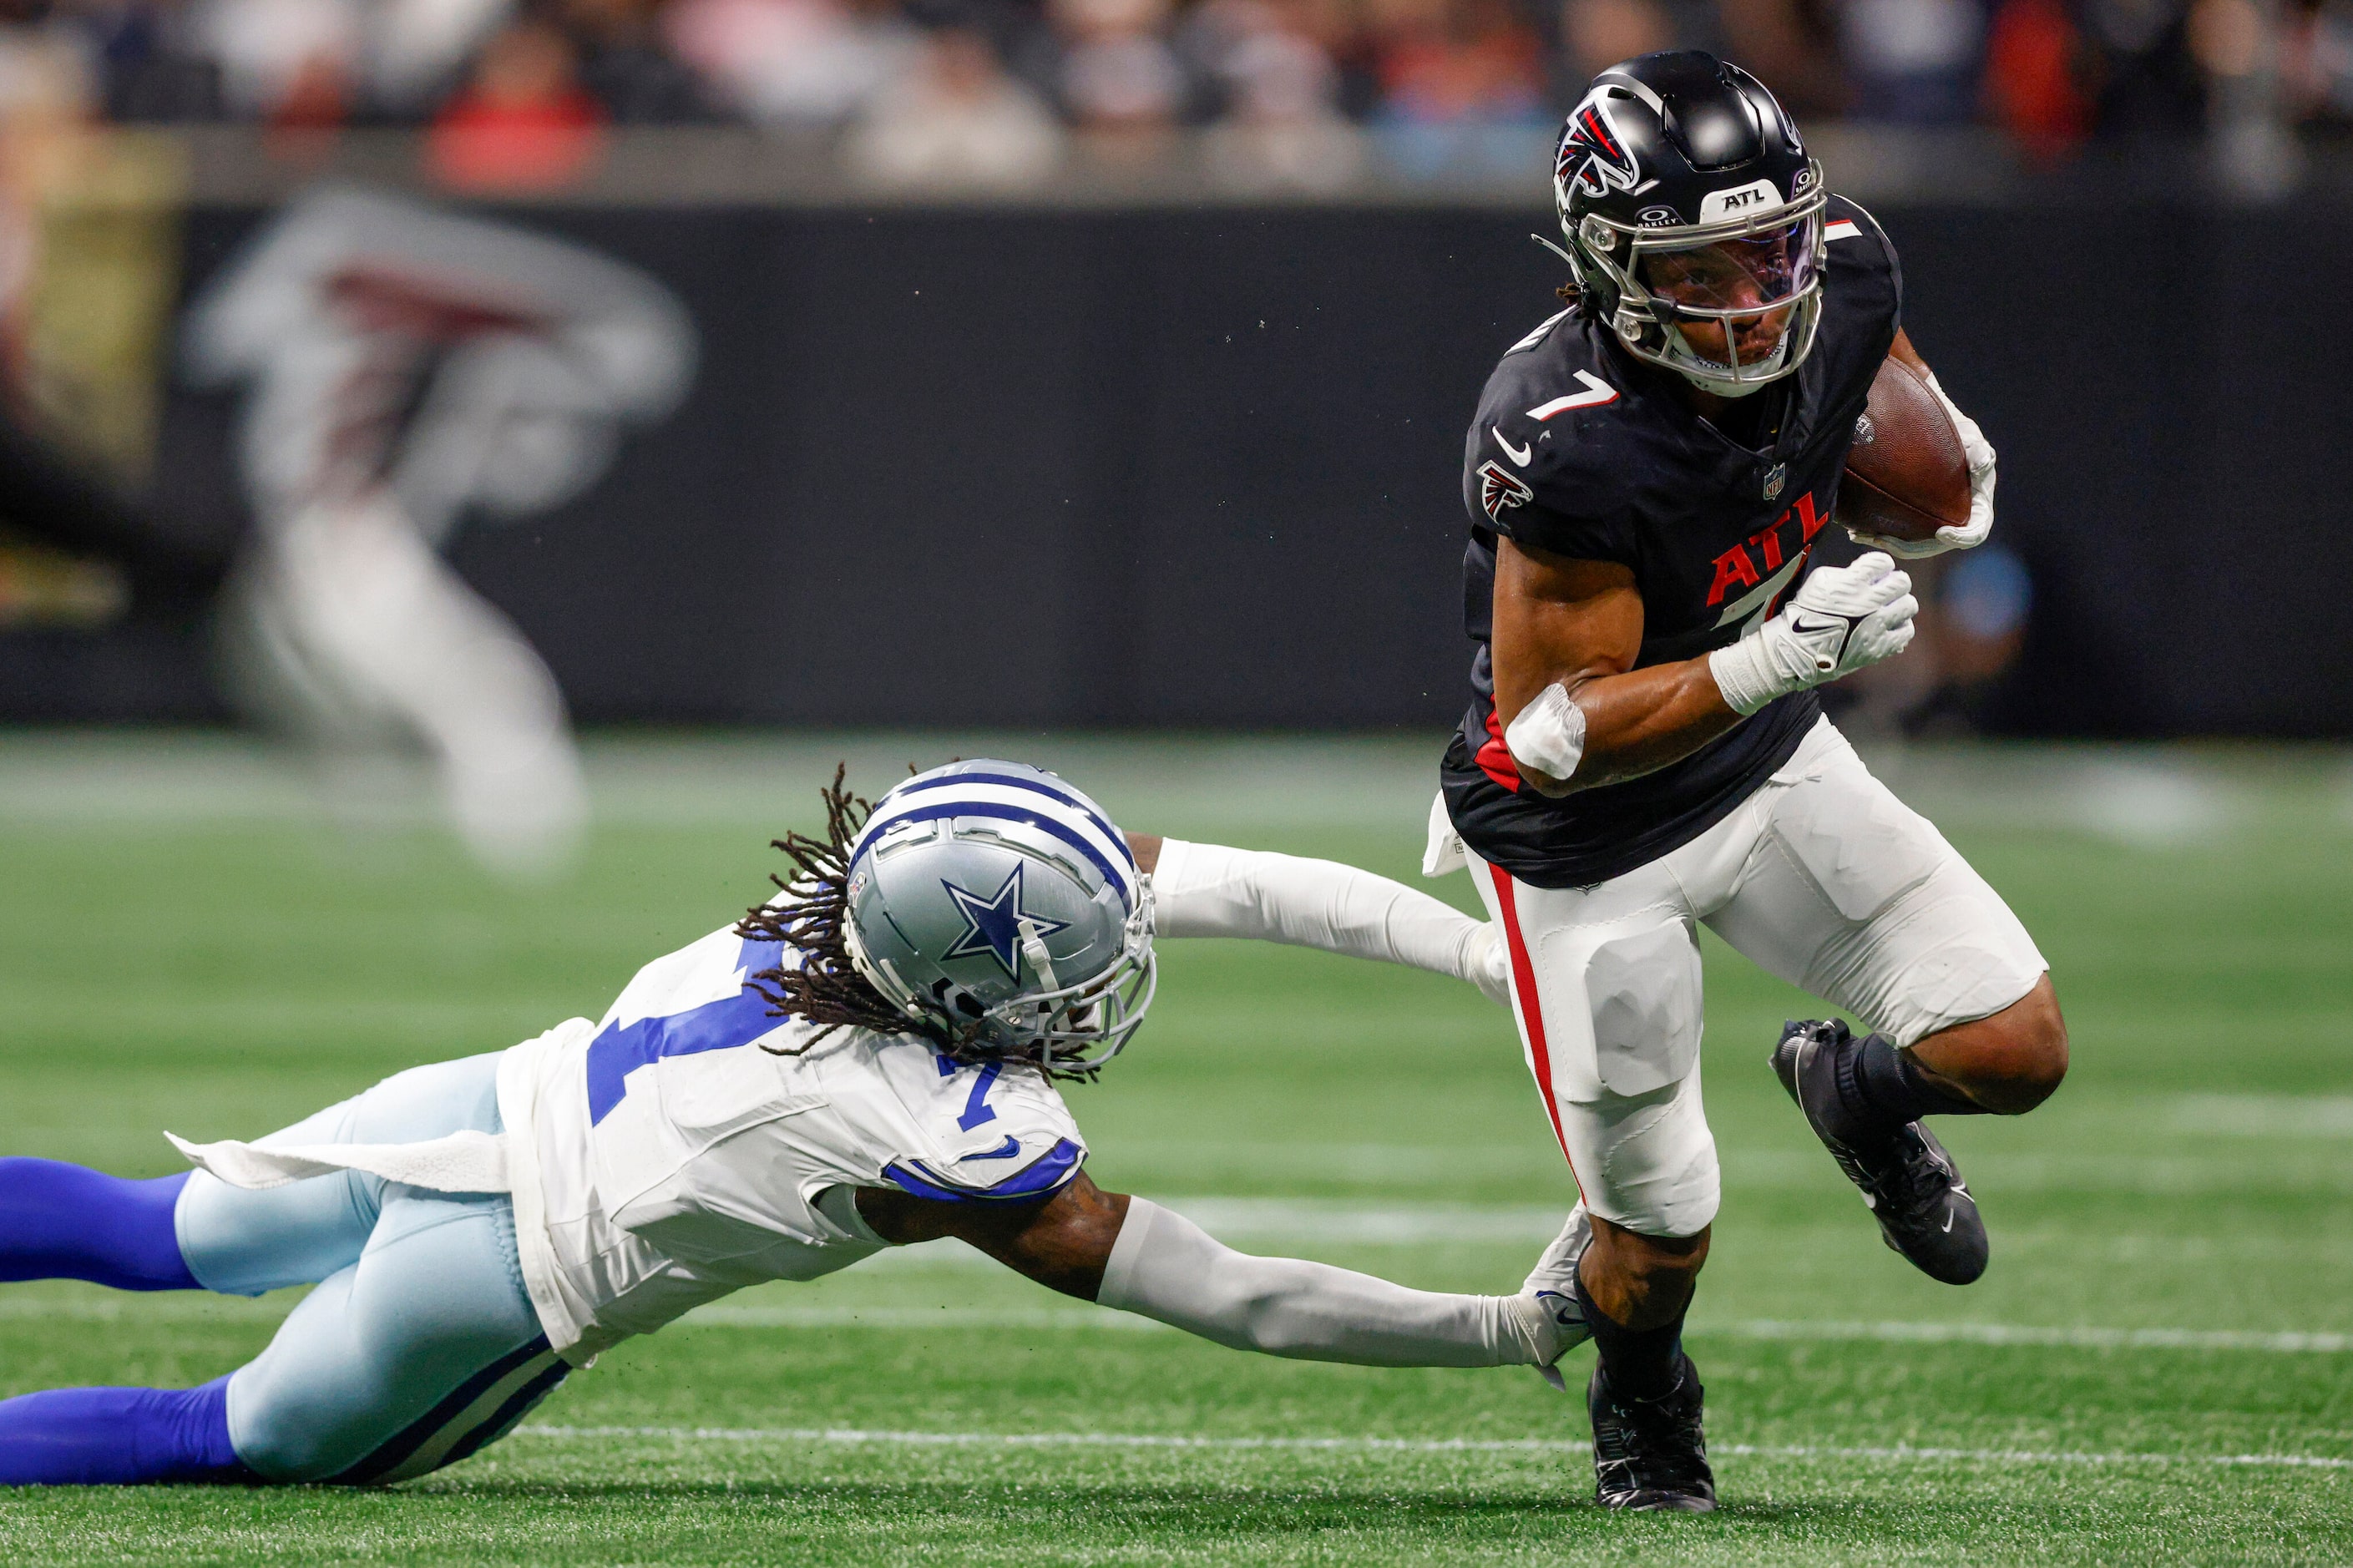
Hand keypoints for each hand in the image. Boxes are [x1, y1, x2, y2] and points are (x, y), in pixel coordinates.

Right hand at [1708, 552, 1917, 714]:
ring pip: (1909, 605)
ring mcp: (1878, 626)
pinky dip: (1900, 627)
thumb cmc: (1805, 613)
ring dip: (1899, 605)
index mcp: (1853, 582)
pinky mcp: (1881, 647)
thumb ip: (1847, 573)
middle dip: (1894, 583)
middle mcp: (1870, 602)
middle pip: (1902, 582)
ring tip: (1887, 610)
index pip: (1884, 562)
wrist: (1797, 650)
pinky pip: (1906, 631)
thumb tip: (1868, 573)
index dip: (1880, 566)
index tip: (1875, 573)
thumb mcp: (1820, 581)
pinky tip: (1888, 627)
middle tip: (1885, 590)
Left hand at [1848, 371, 1994, 558]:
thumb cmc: (1954, 429)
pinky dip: (1877, 533)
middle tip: (1883, 539)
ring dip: (1887, 544)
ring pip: (1912, 544)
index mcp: (1977, 505)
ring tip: (1859, 536)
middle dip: (1910, 547)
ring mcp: (1932, 519)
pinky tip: (1854, 530)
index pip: (1976, 532)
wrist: (1931, 425)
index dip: (1962, 538)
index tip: (1942, 532)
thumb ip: (1977, 449)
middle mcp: (1956, 517)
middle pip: (1935, 546)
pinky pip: (1897, 532)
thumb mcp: (1968, 435)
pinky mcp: (1913, 517)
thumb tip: (1982, 463)